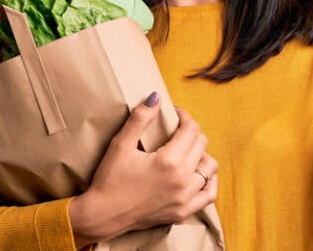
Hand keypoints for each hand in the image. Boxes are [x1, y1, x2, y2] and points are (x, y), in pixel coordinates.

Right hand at [69, 95, 217, 245]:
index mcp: (168, 161)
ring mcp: (185, 198)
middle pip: (201, 144)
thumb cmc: (109, 179)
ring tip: (186, 152)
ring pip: (210, 167)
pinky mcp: (183, 211)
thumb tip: (156, 97)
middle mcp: (182, 179)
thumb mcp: (120, 145)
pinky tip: (199, 174)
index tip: (175, 114)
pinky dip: (208, 181)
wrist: (103, 215)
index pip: (190, 129)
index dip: (184, 116)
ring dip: (201, 155)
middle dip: (191, 132)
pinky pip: (209, 194)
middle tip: (177, 131)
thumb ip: (140, 119)